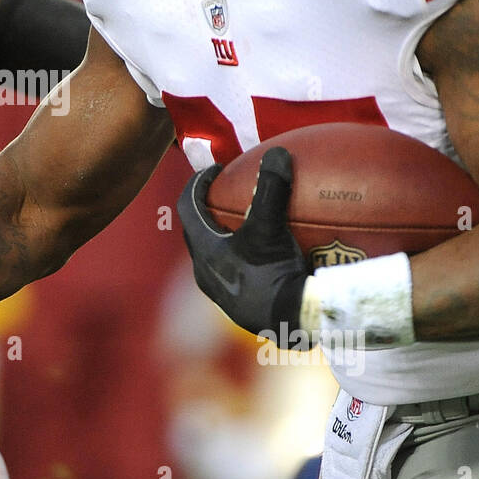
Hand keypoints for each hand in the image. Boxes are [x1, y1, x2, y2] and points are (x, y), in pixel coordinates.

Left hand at [177, 147, 311, 340]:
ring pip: (218, 254)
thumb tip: (277, 153)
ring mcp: (223, 292)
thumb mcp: (270, 228)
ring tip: (249, 220)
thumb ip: (270, 189)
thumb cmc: (273, 275)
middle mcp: (206, 272)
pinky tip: (274, 252)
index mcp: (203, 251)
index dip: (197, 183)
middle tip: (229, 191)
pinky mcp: (242, 305)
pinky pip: (239, 271)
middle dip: (211, 208)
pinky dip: (249, 255)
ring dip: (229, 234)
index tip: (216, 170)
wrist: (291, 324)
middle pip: (200, 230)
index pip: (187, 207)